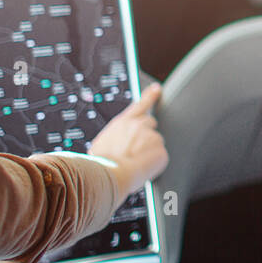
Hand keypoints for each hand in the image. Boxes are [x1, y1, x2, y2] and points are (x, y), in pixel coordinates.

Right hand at [88, 82, 167, 200]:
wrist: (109, 173)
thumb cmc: (101, 163)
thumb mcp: (101, 144)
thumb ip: (115, 138)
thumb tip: (118, 144)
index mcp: (123, 122)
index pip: (140, 105)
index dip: (150, 95)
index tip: (157, 88)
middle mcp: (139, 125)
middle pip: (150, 124)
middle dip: (146, 134)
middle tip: (137, 148)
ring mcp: (151, 136)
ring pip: (155, 143)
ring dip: (149, 150)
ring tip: (135, 162)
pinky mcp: (161, 150)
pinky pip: (160, 158)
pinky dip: (154, 164)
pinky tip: (143, 169)